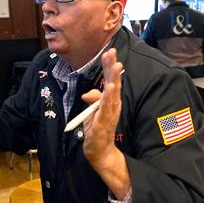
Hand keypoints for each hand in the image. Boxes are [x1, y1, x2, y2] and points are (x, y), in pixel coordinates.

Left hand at [81, 48, 129, 199]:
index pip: (111, 80)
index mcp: (110, 100)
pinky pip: (106, 108)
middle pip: (114, 82)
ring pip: (113, 93)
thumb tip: (88, 94)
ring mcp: (110, 113)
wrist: (99, 151)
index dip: (109, 66)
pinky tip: (110, 88)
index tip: (109, 51)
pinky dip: (108, 97)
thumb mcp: (92, 111)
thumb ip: (93, 100)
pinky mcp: (104, 122)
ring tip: (115, 66)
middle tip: (113, 52)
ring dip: (114, 78)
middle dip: (112, 67)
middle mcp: (113, 104)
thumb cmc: (97, 129)